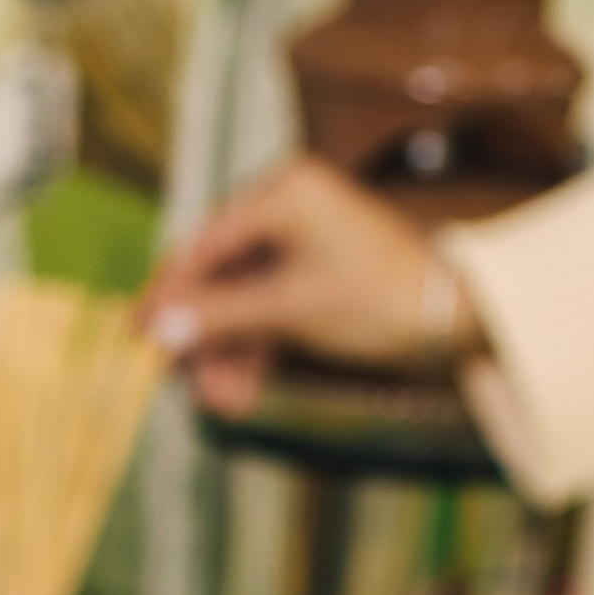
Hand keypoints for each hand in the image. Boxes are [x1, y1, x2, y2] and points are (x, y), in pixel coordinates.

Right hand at [142, 156, 480, 418]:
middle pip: (219, 276)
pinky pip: (268, 309)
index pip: (204, 244)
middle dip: (202, 336)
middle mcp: (287, 206)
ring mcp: (301, 241)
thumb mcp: (291, 308)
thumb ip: (220, 317)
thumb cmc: (380, 297)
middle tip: (181, 385)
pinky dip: (255, 348)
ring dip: (228, 352)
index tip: (135, 334)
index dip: (167, 293)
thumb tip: (156, 330)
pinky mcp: (314, 274)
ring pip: (243, 300)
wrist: (457, 314)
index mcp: (282, 192)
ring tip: (221, 403)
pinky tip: (243, 390)